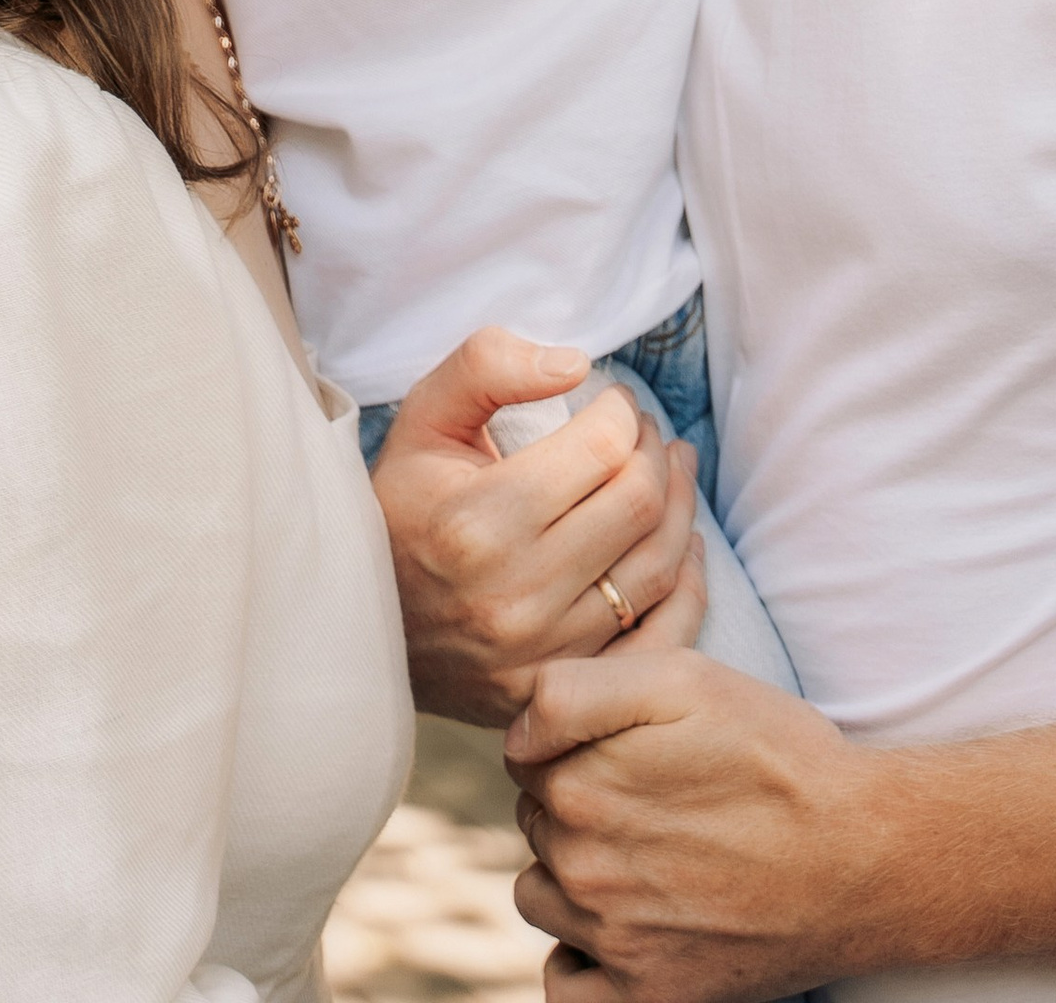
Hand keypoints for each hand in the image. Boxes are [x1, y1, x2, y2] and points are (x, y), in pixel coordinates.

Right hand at [370, 330, 697, 726]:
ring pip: (657, 569)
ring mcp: (542, 655)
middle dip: (655, 452)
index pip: (601, 448)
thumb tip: (575, 363)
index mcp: (477, 522)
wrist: (370, 620)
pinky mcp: (562, 691)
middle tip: (646, 432)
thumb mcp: (424, 416)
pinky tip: (682, 543)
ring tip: (671, 468)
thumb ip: (488, 366)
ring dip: (679, 506)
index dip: (622, 410)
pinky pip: (658, 638)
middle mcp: (514, 596)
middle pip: (637, 504)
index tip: (613, 400)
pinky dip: (685, 585)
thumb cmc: (404, 504)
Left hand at [507, 637, 885, 1001]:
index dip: (576, 743)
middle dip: (578, 805)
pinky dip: (581, 961)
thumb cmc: (775, 755)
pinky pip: (565, 987)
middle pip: (536, 822)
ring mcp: (612, 940)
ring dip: (575, 877)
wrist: (867, 856)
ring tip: (651, 857)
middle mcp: (583, 866)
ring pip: (542, 894)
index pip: (527, 756)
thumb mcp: (681, 678)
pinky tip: (624, 929)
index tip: (633, 748)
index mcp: (578, 784)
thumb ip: (572, 690)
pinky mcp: (647, 998)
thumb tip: (515, 736)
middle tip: (658, 800)